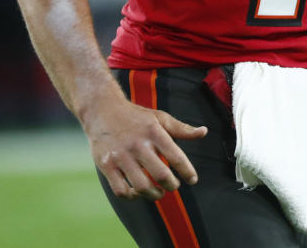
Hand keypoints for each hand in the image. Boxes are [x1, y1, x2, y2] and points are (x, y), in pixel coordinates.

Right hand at [81, 93, 206, 200]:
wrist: (102, 110)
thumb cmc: (136, 116)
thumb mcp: (160, 118)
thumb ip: (182, 128)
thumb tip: (204, 132)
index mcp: (154, 132)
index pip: (176, 156)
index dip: (187, 171)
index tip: (193, 180)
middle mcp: (137, 144)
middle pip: (160, 175)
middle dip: (172, 185)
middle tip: (174, 186)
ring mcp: (120, 156)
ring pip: (141, 186)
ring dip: (154, 194)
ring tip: (159, 192)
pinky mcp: (106, 165)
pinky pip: (121, 190)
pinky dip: (132, 196)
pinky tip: (138, 192)